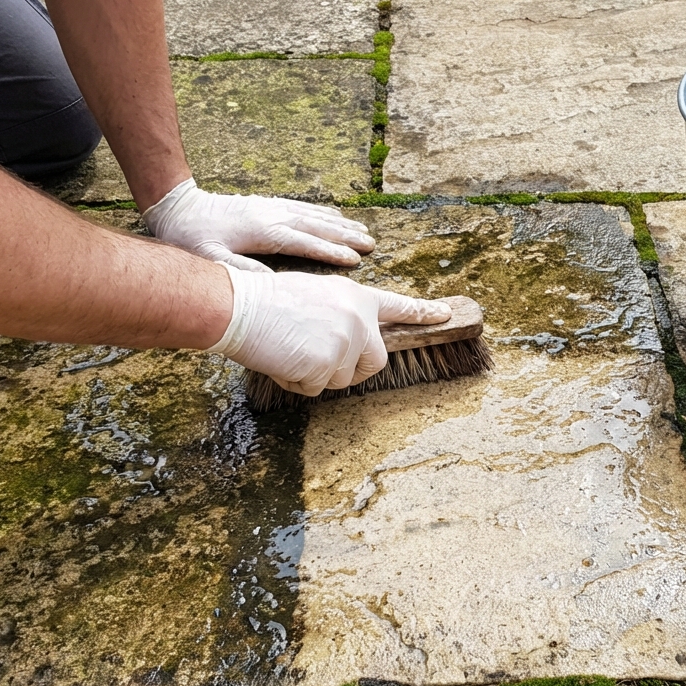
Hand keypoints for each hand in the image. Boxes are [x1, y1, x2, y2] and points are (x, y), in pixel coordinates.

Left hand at [143, 178, 376, 271]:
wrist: (176, 207)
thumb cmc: (191, 238)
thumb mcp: (212, 260)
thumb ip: (242, 271)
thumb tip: (275, 284)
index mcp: (264, 231)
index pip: (306, 242)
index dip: (332, 251)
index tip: (355, 260)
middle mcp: (272, 215)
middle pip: (317, 225)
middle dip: (346, 235)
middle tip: (372, 244)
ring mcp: (270, 208)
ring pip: (313, 214)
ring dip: (339, 223)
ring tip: (363, 230)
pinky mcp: (265, 205)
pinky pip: (302, 208)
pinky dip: (322, 213)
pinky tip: (333, 216)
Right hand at [206, 263, 451, 395]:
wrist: (239, 307)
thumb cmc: (266, 302)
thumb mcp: (315, 297)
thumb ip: (341, 317)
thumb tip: (347, 345)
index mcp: (355, 297)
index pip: (397, 307)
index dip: (422, 313)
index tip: (446, 315)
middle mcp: (358, 319)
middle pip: (375, 361)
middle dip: (353, 369)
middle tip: (321, 359)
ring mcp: (345, 343)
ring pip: (341, 380)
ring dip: (315, 375)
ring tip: (290, 348)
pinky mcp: (327, 365)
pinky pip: (315, 389)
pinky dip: (296, 382)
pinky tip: (282, 359)